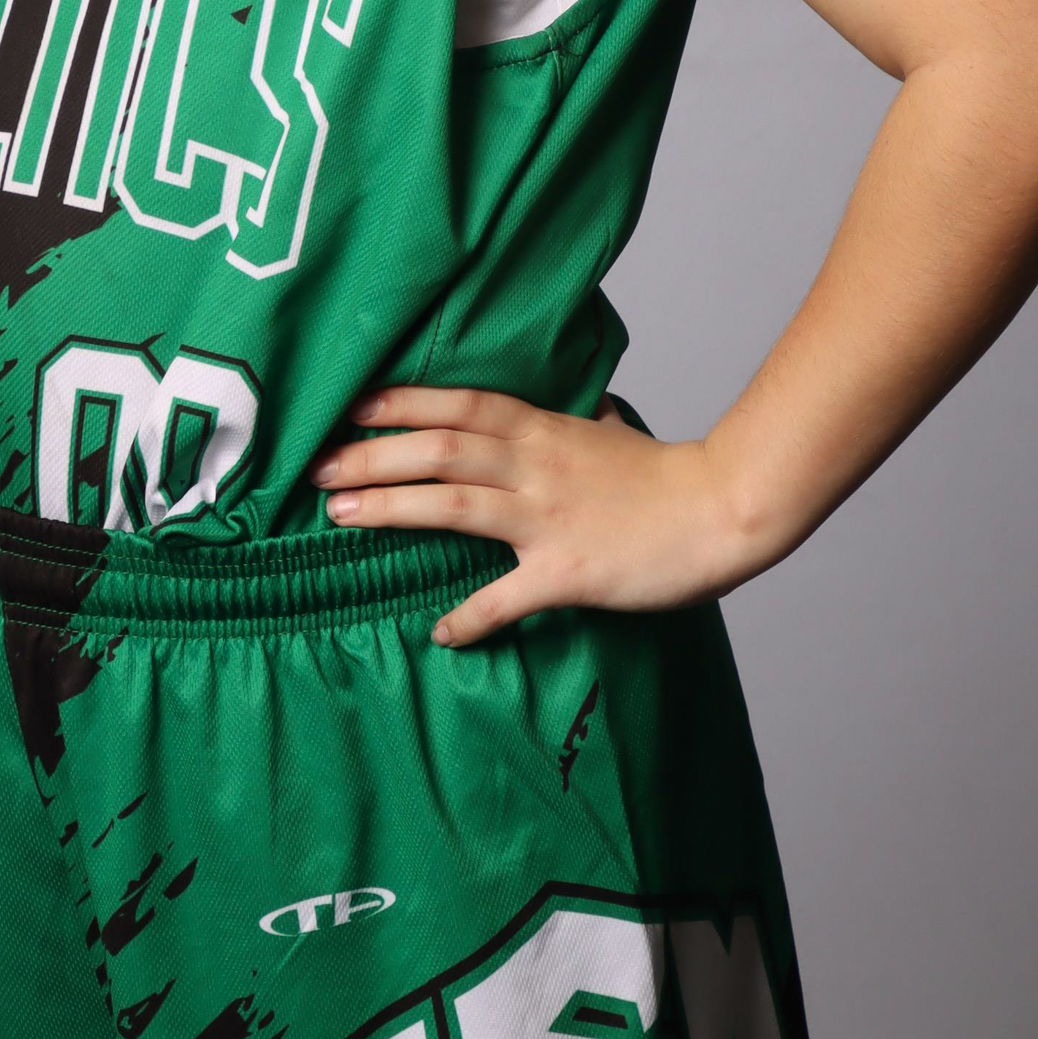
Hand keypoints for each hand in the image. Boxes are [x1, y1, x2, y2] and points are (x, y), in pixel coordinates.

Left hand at [309, 389, 754, 647]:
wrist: (721, 509)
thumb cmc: (665, 475)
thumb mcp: (613, 431)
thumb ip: (582, 418)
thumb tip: (581, 404)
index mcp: (542, 429)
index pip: (457, 405)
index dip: (399, 404)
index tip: (349, 408)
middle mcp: (535, 466)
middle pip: (438, 450)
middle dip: (371, 457)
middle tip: (316, 469)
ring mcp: (547, 518)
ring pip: (453, 505)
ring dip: (390, 510)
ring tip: (339, 516)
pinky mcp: (567, 571)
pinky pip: (506, 598)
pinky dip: (469, 617)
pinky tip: (438, 634)